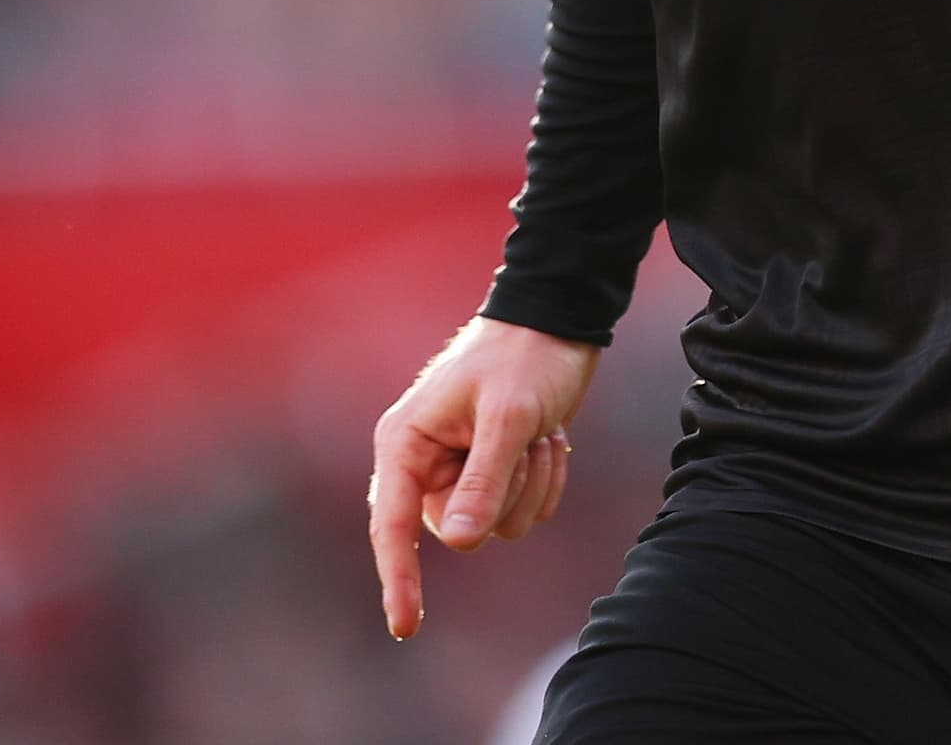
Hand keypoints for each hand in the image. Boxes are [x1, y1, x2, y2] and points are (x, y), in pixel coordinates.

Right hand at [369, 314, 600, 639]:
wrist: (558, 323)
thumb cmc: (526, 357)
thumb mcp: (509, 416)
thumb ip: (483, 478)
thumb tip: (456, 542)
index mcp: (406, 442)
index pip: (392, 524)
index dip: (399, 578)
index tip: (405, 627)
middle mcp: (425, 461)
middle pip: (460, 528)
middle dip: (503, 494)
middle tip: (525, 439)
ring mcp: (460, 469)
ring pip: (497, 525)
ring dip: (529, 482)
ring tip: (537, 431)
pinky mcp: (494, 473)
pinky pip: (523, 511)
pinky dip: (544, 480)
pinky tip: (549, 436)